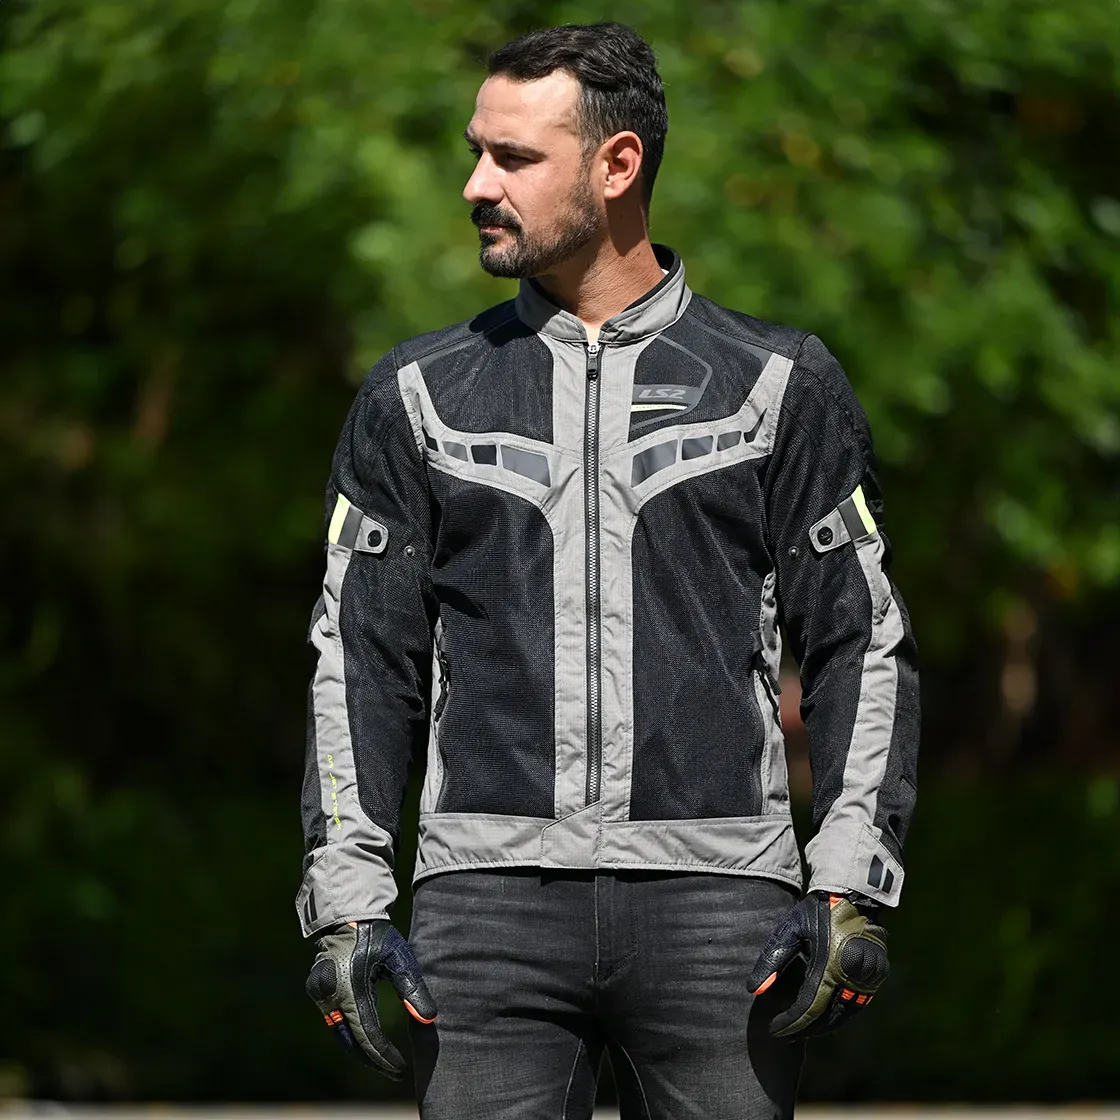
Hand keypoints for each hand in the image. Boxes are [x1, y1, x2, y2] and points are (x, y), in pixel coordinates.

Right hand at [305, 919, 436, 1077]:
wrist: (348, 915)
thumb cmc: (377, 935)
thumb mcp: (400, 957)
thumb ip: (413, 988)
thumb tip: (427, 1020)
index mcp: (351, 988)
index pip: (367, 1035)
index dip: (384, 1056)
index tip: (400, 1068)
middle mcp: (330, 995)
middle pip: (350, 1041)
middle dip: (371, 1060)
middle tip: (393, 1072)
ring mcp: (320, 994)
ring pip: (339, 1034)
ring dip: (358, 1049)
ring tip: (381, 1062)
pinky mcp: (317, 991)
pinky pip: (333, 1021)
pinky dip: (349, 1034)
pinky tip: (364, 1040)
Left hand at [746, 891, 888, 1038]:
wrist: (853, 895)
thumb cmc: (816, 911)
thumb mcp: (790, 930)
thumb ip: (772, 960)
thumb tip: (754, 991)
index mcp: (829, 965)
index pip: (808, 1008)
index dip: (791, 1023)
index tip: (774, 1030)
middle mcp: (852, 975)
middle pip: (828, 1017)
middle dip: (806, 1030)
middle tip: (787, 1035)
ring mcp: (869, 977)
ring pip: (846, 1015)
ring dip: (825, 1027)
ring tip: (805, 1030)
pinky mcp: (878, 974)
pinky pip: (859, 1004)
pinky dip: (842, 1015)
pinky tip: (828, 1017)